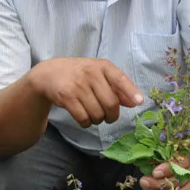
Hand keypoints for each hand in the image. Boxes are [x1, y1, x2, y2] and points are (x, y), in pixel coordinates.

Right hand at [28, 58, 142, 127]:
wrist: (50, 74)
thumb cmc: (81, 74)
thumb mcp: (100, 75)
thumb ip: (117, 88)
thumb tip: (135, 102)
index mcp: (102, 66)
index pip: (120, 79)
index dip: (130, 91)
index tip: (139, 102)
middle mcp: (91, 74)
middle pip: (111, 103)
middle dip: (112, 116)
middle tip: (108, 117)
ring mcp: (78, 86)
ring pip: (97, 114)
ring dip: (98, 120)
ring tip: (94, 114)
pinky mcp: (66, 98)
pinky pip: (83, 119)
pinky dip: (86, 123)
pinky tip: (84, 118)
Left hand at [141, 152, 189, 189]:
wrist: (181, 158)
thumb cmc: (170, 152)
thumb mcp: (164, 149)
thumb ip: (158, 155)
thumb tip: (147, 163)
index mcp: (189, 156)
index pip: (182, 164)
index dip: (168, 170)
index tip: (154, 172)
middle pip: (179, 181)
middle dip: (159, 183)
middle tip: (144, 181)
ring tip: (146, 188)